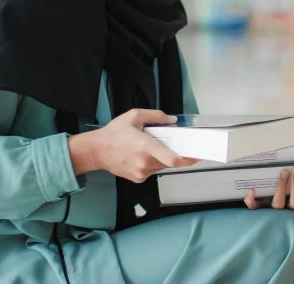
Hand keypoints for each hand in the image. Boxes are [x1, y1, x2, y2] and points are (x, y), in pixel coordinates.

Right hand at [68, 109, 198, 182]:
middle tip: (180, 146)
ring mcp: (141, 172)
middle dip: (177, 155)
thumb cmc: (114, 133)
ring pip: (162, 166)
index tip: (197, 156)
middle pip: (170, 162)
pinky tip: (143, 154)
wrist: (96, 151)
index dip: (188, 160)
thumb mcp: (134, 116)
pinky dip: (154, 163)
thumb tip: (172, 120)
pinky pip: (153, 170)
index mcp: (146, 147)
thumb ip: (156, 116)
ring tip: (153, 146)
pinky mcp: (138, 178)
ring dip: (164, 158)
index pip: (172, 159)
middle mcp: (145, 162)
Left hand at [244, 167, 293, 211]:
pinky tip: (251, 189)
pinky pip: (254, 208)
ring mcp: (273, 210)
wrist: (275, 216)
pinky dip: (251, 200)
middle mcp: (288, 211)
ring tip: (282, 172)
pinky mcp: (260, 208)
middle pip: (293, 203)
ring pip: (276, 204)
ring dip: (279, 188)